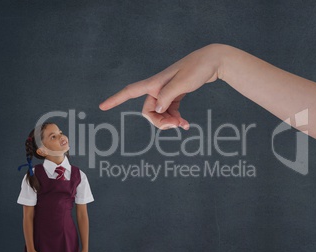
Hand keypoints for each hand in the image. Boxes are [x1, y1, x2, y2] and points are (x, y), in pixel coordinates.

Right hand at [99, 44, 225, 129]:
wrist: (213, 61)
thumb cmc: (197, 69)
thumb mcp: (182, 83)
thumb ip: (167, 97)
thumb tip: (156, 111)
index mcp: (155, 83)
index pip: (130, 92)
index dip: (115, 99)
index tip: (102, 107)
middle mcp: (158, 88)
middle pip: (148, 111)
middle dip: (159, 122)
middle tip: (177, 125)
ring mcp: (167, 92)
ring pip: (160, 113)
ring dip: (169, 122)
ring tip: (183, 125)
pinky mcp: (176, 95)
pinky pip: (170, 111)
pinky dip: (176, 119)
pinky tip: (185, 124)